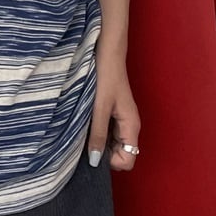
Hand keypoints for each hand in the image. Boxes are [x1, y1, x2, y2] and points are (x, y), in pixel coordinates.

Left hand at [87, 51, 140, 171]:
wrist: (107, 54)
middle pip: (120, 154)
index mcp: (131, 127)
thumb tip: (95, 161)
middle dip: (104, 153)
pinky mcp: (113, 114)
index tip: (93, 148)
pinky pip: (107, 132)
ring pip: (112, 144)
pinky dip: (97, 133)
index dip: (111, 161)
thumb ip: (98, 134)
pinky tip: (85, 124)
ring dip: (99, 142)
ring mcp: (121, 120)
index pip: (128, 160)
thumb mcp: (99, 108)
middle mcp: (129, 127)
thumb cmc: (106, 77)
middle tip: (85, 140)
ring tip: (84, 130)